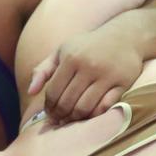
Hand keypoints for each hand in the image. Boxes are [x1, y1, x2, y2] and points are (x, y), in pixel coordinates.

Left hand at [28, 30, 142, 124]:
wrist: (125, 36)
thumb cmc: (88, 46)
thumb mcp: (62, 51)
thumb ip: (43, 70)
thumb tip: (30, 92)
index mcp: (70, 58)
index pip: (53, 92)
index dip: (49, 107)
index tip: (50, 114)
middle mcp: (88, 66)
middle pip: (67, 103)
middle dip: (60, 116)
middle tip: (60, 120)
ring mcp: (106, 75)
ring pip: (85, 108)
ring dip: (75, 118)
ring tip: (72, 119)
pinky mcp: (123, 82)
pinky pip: (105, 107)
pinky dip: (95, 115)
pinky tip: (90, 115)